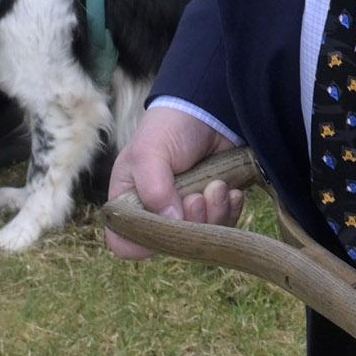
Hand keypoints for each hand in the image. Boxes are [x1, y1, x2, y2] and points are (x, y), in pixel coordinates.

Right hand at [106, 105, 240, 256]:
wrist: (209, 110)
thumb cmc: (169, 129)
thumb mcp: (149, 153)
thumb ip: (153, 189)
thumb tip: (172, 222)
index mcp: (129, 202)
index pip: (125, 243)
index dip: (143, 243)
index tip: (166, 224)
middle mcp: (156, 213)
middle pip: (171, 245)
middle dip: (190, 223)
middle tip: (198, 196)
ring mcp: (186, 212)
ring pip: (200, 239)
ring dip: (214, 215)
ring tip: (217, 186)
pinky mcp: (213, 208)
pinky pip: (223, 226)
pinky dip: (229, 211)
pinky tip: (230, 190)